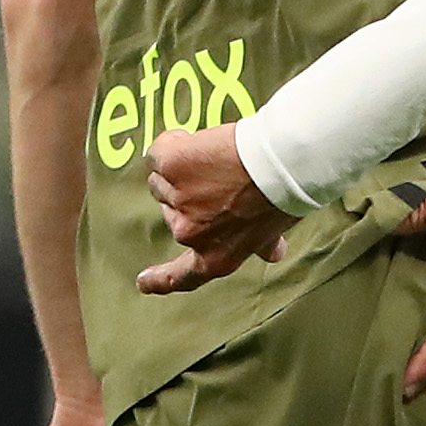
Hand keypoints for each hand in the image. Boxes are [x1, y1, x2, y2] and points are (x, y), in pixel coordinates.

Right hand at [139, 124, 287, 291]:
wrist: (280, 163)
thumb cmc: (282, 196)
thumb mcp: (271, 230)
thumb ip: (262, 244)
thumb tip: (271, 253)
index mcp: (215, 256)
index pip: (181, 276)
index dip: (160, 279)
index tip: (143, 283)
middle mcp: (189, 233)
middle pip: (171, 209)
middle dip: (192, 193)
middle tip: (225, 179)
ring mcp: (174, 198)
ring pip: (163, 178)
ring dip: (184, 167)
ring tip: (220, 160)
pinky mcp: (167, 164)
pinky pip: (160, 152)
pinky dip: (176, 143)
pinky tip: (199, 142)